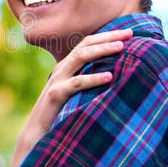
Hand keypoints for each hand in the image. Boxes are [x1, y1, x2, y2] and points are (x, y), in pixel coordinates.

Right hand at [10, 28, 131, 166]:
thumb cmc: (60, 115)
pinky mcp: (56, 95)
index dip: (107, 35)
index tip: (129, 32)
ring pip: (80, 57)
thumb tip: (117, 77)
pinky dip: (93, 78)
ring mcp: (58, 80)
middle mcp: (62, 69)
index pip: (87, 43)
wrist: (37, 135)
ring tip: (121, 47)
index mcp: (67, 66)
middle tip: (130, 33)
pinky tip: (109, 76)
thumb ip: (89, 83)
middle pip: (86, 44)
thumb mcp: (77, 94)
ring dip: (102, 50)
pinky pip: (77, 83)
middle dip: (108, 37)